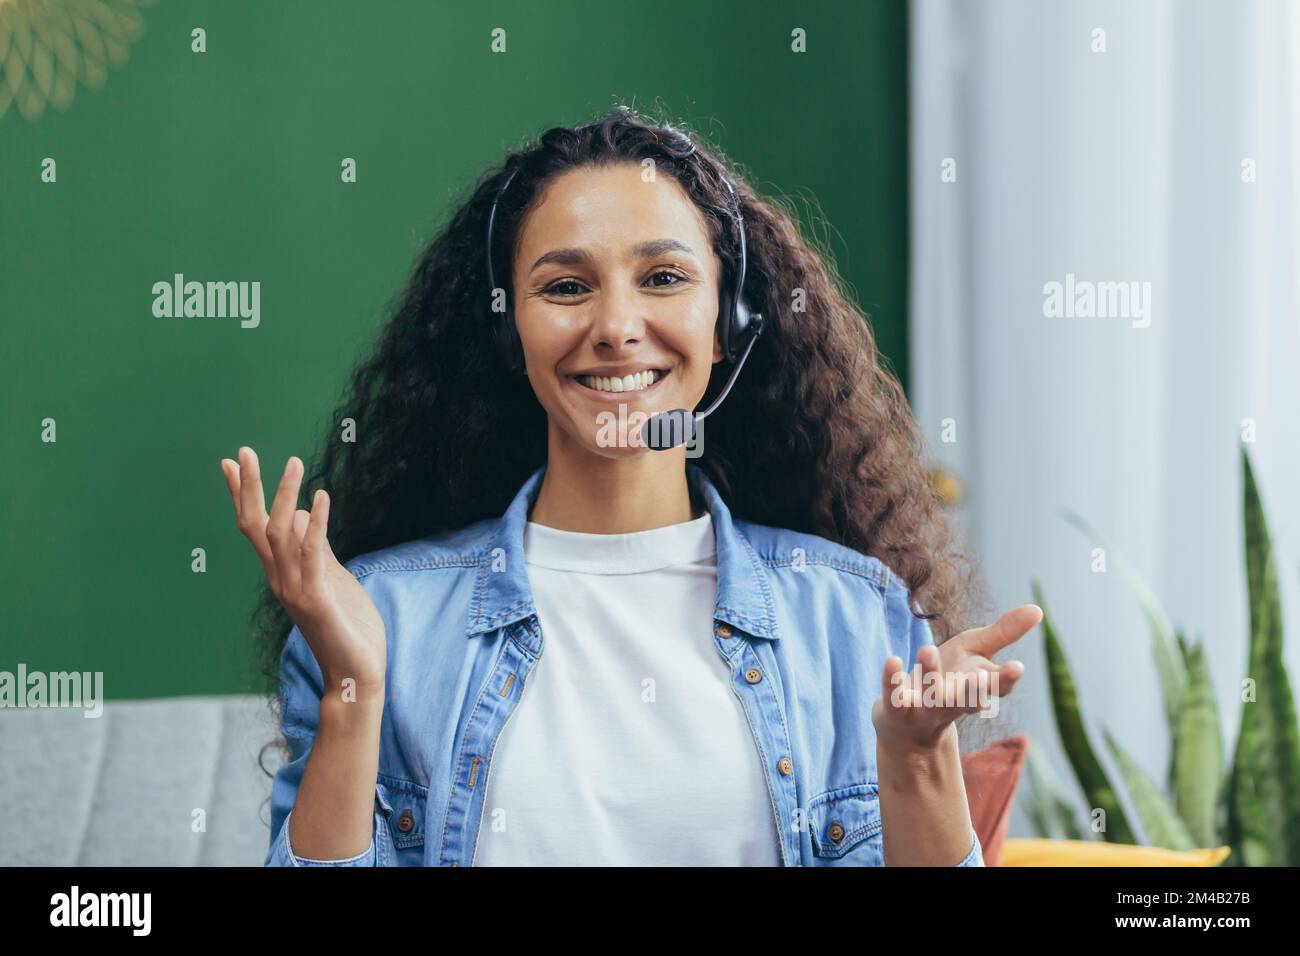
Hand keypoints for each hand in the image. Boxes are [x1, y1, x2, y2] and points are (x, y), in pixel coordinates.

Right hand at [220, 447, 386, 698]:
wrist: (356, 674)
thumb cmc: (348, 627)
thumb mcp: (333, 578)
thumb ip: (318, 550)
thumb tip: (303, 514)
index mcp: (282, 574)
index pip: (255, 528)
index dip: (243, 495)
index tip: (231, 464)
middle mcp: (280, 579)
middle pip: (255, 526)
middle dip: (249, 488)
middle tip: (243, 451)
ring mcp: (295, 588)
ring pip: (280, 534)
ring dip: (285, 496)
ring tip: (294, 463)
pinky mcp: (317, 597)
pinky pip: (312, 554)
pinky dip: (316, 523)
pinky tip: (321, 497)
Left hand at [872, 603, 1039, 751]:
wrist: (907, 724)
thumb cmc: (949, 678)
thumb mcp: (976, 651)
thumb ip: (1004, 633)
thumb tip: (1038, 609)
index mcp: (977, 689)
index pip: (997, 688)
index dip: (1006, 679)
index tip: (1017, 667)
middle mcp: (954, 704)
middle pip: (968, 700)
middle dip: (974, 690)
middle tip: (980, 676)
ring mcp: (925, 710)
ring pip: (931, 698)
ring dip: (930, 674)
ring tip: (927, 649)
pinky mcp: (896, 710)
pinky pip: (894, 697)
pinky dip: (892, 680)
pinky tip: (892, 660)